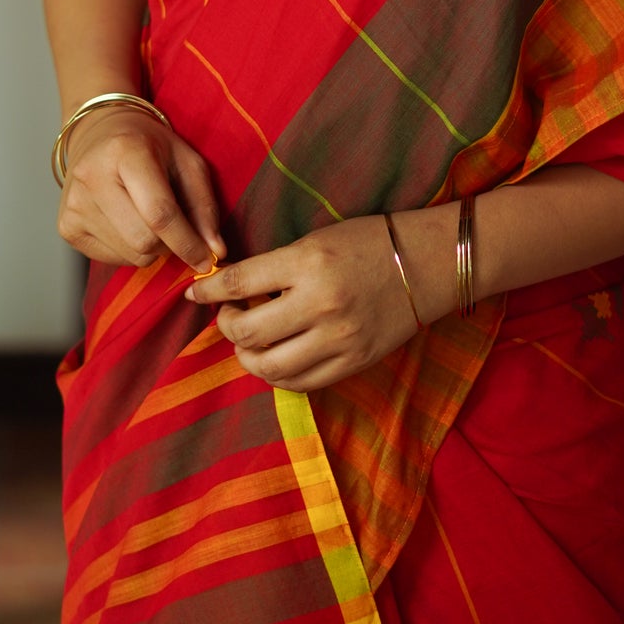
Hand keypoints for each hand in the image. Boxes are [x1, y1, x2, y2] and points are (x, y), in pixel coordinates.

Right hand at [57, 106, 223, 270]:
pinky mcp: (66, 226)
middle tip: (177, 229)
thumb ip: (204, 206)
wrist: (100, 132)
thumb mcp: (186, 162)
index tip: (208, 260)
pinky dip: (129, 250)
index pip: (159, 213)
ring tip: (149, 219)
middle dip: (170, 245)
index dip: (187, 242)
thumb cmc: (149, 146)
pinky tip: (127, 223)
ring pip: (129, 255)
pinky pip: (111, 259)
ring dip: (151, 249)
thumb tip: (214, 252)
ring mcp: (73, 204)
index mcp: (125, 152)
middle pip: (143, 241)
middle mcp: (92, 177)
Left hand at [190, 217, 420, 391]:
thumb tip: (231, 292)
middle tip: (229, 317)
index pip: (241, 282)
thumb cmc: (368, 242)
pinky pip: (301, 383)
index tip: (196, 294)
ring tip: (249, 341)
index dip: (210, 292)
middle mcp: (321, 304)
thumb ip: (276, 267)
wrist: (427, 264)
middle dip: (227, 327)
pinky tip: (275, 358)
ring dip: (248, 356)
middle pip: (248, 333)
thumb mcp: (317, 240)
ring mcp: (339, 339)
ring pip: (270, 367)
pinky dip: (278, 375)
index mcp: (309, 262)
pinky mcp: (353, 363)